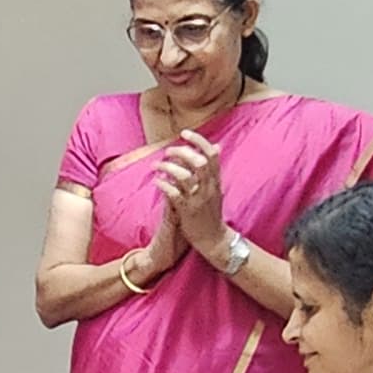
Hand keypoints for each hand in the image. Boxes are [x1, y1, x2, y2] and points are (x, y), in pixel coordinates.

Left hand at [159, 131, 228, 251]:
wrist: (214, 239)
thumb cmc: (211, 212)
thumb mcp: (216, 188)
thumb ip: (213, 168)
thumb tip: (217, 146)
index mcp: (216, 181)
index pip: (212, 154)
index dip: (198, 140)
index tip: (184, 133)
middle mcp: (209, 188)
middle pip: (198, 162)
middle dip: (181, 152)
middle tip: (167, 151)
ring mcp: (198, 200)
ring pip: (184, 176)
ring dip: (168, 167)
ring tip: (156, 166)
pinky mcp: (187, 211)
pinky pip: (173, 194)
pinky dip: (163, 185)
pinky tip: (156, 181)